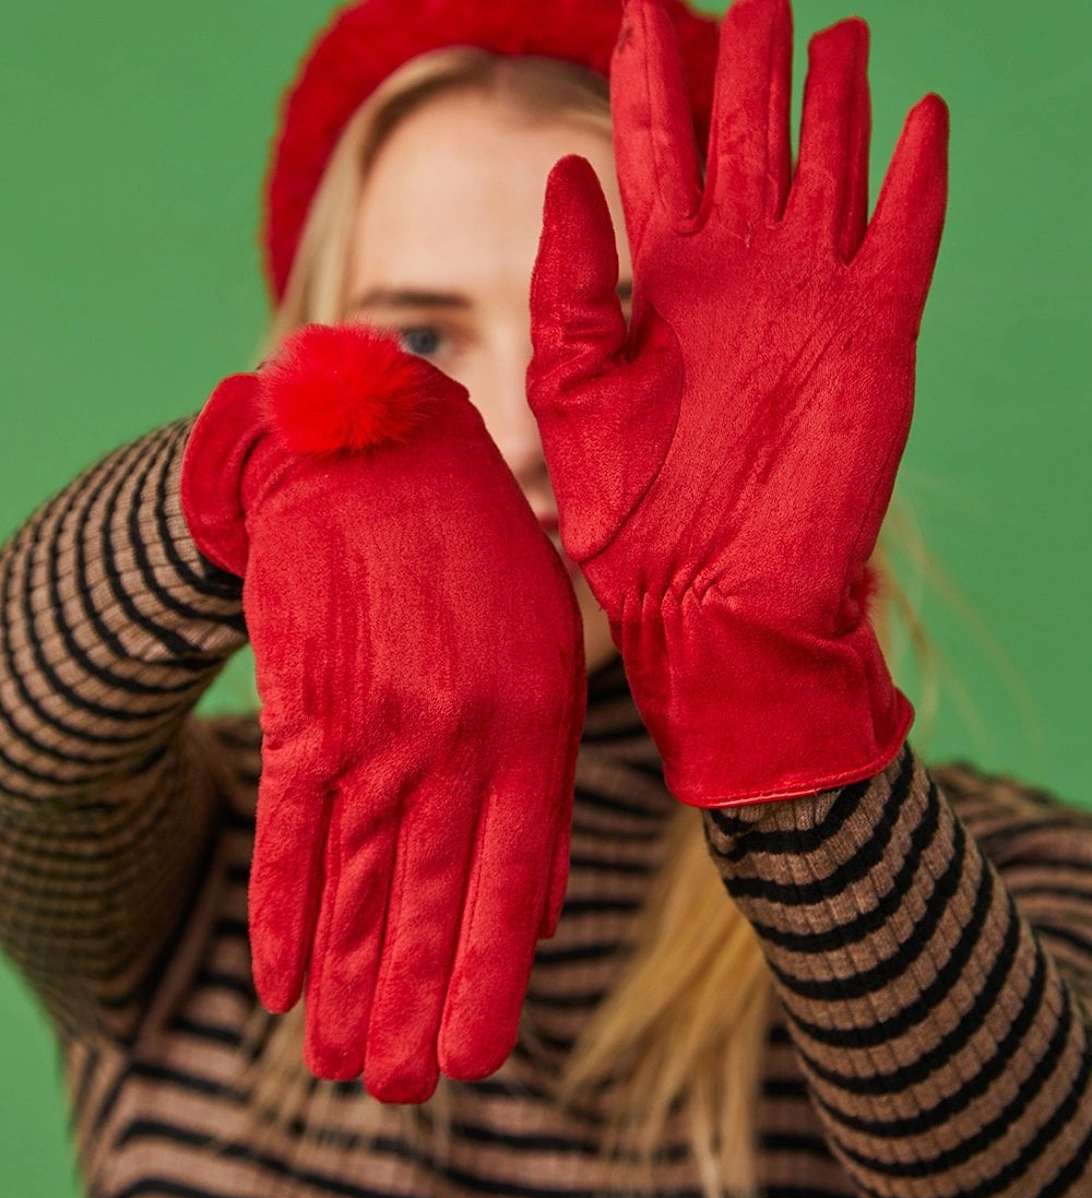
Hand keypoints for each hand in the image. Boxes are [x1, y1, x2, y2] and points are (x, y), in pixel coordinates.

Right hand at [182, 324, 584, 1100]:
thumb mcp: (549, 666)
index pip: (509, 889)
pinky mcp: (303, 710)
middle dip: (409, 1007)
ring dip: (344, 983)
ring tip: (335, 1066)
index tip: (470, 1063)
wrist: (377, 467)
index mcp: (529, 736)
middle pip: (425, 904)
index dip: (485, 982)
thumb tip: (546, 916)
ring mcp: (372, 729)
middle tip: (395, 1094)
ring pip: (355, 883)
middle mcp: (453, 745)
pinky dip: (280, 908)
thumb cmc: (482, 571)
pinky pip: (287, 828)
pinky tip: (276, 980)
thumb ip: (546, 792)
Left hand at [528, 0, 947, 804]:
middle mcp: (739, 279)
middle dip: (749, 65)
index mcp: (661, 287)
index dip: (651, 76)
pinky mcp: (875, 337)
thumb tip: (566, 172)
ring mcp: (812, 302)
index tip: (640, 3)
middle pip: (749, 141)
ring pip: (830, 170)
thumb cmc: (633, 522)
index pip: (656, 152)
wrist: (715, 606)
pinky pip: (904, 237)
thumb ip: (570, 286)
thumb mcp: (575, 395)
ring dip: (834, 101)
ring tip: (837, 31)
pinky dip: (916, 178)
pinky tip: (922, 116)